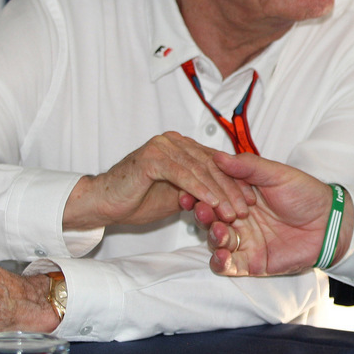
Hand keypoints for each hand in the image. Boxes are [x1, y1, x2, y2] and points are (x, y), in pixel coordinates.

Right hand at [65, 132, 255, 229]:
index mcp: (181, 146)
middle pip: (212, 165)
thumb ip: (197, 190)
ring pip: (200, 170)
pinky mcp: (152, 158)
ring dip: (219, 193)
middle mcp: (174, 141)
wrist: (102, 203)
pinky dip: (200, 190)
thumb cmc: (136, 199)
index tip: (250, 201)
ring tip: (233, 213)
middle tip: (246, 209)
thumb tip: (223, 197)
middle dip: (232, 189)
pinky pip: (183, 175)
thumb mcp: (175, 195)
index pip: (215, 164)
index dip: (235, 182)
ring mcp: (163, 146)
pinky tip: (212, 205)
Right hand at [190, 152, 350, 276]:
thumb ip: (248, 167)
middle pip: (211, 218)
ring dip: (212, 236)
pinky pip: (229, 265)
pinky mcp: (251, 262)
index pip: (213, 194)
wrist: (330, 222)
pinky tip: (221, 255)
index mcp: (240, 196)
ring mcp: (244, 241)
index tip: (191, 190)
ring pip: (216, 241)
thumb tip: (218, 156)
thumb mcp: (277, 175)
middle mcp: (238, 219)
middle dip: (203, 215)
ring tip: (219, 230)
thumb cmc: (306, 194)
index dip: (200, 192)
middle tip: (203, 210)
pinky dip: (220, 262)